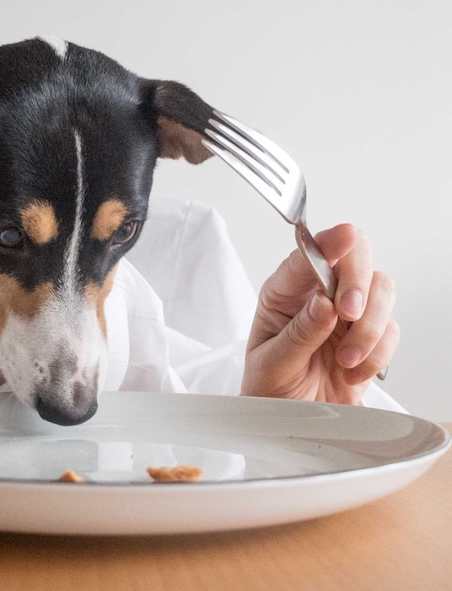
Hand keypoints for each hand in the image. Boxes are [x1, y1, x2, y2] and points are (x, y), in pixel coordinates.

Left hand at [241, 224, 398, 404]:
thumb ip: (298, 333)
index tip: (346, 237)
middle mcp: (318, 294)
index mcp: (284, 292)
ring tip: (345, 360)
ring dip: (369, 327)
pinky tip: (351, 372)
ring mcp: (347, 314)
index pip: (308, 254)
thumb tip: (324, 302)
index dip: (329, 242)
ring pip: (381, 291)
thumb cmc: (269, 388)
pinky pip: (391, 329)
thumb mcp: (272, 364)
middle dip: (359, 283)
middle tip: (349, 314)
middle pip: (356, 259)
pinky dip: (377, 353)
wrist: (287, 422)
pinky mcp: (369, 336)